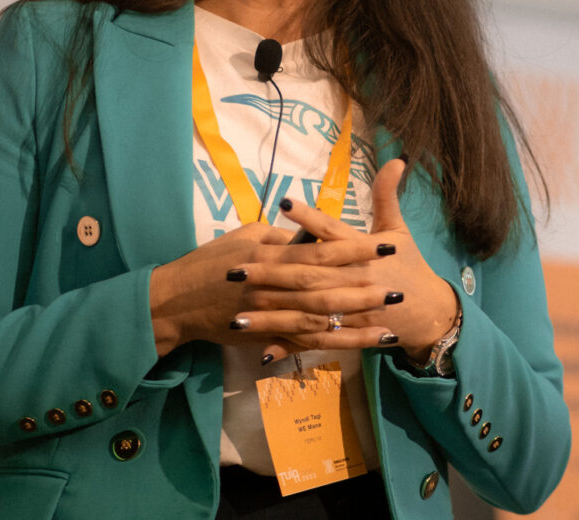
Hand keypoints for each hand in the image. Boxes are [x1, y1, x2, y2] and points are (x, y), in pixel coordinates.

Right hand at [149, 215, 398, 355]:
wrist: (180, 300)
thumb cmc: (213, 260)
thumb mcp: (247, 235)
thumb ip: (282, 237)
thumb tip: (314, 236)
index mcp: (272, 255)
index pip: (322, 251)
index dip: (356, 249)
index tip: (385, 245)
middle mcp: (275, 286)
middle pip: (328, 287)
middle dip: (365, 286)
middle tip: (398, 285)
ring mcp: (273, 315)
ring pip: (323, 319)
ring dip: (358, 319)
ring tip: (390, 318)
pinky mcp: (270, 336)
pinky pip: (309, 342)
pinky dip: (338, 342)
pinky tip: (364, 342)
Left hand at [256, 158, 458, 362]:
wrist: (428, 312)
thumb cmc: (408, 265)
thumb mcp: (398, 228)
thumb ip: (388, 195)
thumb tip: (396, 159)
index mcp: (363, 251)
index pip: (332, 231)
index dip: (309, 217)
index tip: (284, 204)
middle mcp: (353, 280)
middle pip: (309, 275)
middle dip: (272, 271)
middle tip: (237, 266)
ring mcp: (348, 311)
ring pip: (305, 311)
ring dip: (271, 312)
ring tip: (238, 309)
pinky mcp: (346, 333)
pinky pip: (314, 339)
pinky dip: (290, 345)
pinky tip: (262, 349)